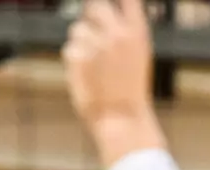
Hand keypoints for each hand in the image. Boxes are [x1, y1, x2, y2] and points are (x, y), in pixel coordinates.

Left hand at [63, 0, 166, 165]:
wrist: (122, 118)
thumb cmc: (131, 88)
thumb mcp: (139, 53)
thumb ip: (125, 28)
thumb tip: (103, 9)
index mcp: (136, 31)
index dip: (113, 0)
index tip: (109, 4)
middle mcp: (116, 33)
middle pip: (95, 6)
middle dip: (91, 18)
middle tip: (93, 35)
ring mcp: (96, 44)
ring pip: (78, 29)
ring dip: (82, 43)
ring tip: (93, 64)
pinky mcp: (77, 56)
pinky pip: (69, 48)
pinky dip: (74, 60)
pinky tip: (86, 75)